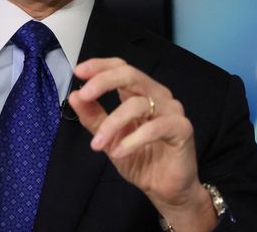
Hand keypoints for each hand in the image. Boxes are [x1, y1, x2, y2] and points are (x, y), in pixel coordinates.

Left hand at [67, 57, 216, 230]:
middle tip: (84, 95)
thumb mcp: (109, 138)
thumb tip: (74, 96)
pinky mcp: (182, 129)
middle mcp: (158, 95)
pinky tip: (118, 153)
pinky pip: (154, 128)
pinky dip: (132, 140)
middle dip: (104, 82)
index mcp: (140, 93)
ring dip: (112, 123)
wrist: (164, 189)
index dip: (100, 66)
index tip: (78, 72)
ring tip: (97, 144)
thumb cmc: (140, 159)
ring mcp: (172, 110)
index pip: (122, 67)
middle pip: (131, 75)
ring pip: (138, 104)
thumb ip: (93, 117)